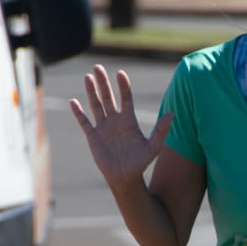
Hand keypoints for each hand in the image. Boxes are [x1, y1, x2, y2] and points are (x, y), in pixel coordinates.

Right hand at [69, 64, 172, 186]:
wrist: (125, 178)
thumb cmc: (141, 162)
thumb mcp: (154, 146)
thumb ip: (161, 130)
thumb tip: (173, 113)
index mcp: (129, 120)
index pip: (126, 98)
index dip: (123, 86)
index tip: (120, 73)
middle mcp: (115, 120)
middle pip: (108, 97)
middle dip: (103, 82)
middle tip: (98, 67)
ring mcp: (104, 127)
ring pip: (96, 105)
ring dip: (92, 91)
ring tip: (88, 77)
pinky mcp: (93, 137)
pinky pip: (85, 122)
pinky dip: (79, 112)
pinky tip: (74, 101)